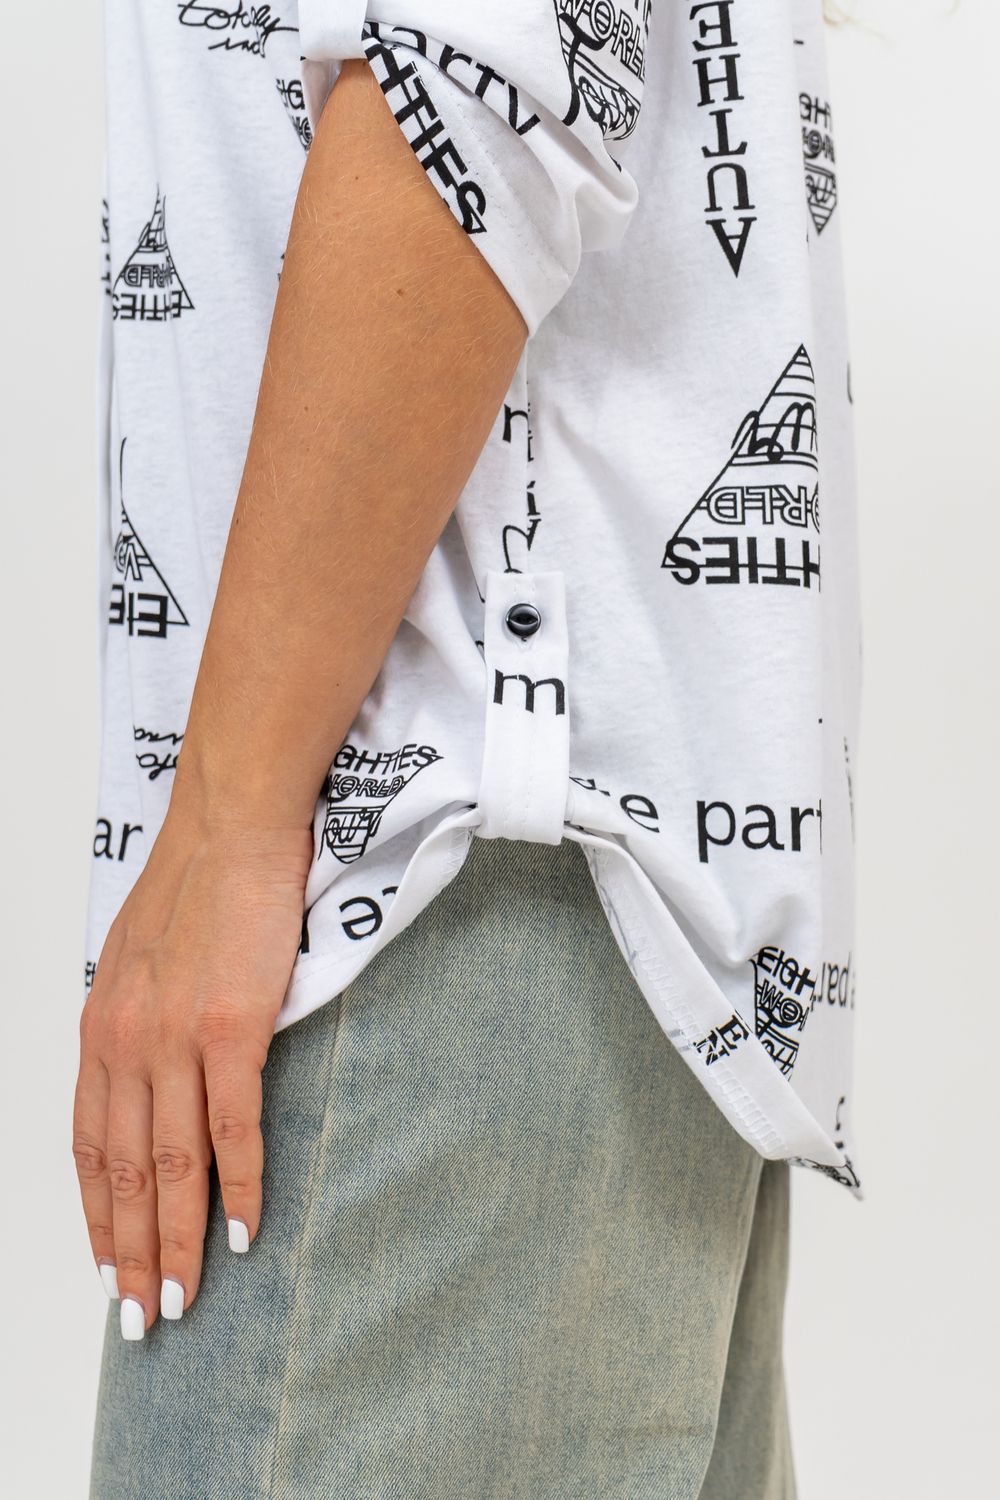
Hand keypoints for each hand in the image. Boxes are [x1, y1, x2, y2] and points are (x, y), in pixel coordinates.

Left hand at [73, 804, 312, 1337]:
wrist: (230, 825)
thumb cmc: (198, 884)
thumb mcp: (144, 960)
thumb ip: (143, 1021)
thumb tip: (163, 1074)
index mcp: (101, 1029)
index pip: (89, 1146)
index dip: (96, 1216)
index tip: (107, 1267)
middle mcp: (124, 1044)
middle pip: (122, 1172)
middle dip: (128, 1253)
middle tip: (141, 1316)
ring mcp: (175, 1039)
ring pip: (169, 1165)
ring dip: (176, 1242)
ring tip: (183, 1300)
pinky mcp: (232, 1028)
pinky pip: (231, 1128)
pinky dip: (236, 1188)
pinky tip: (243, 1232)